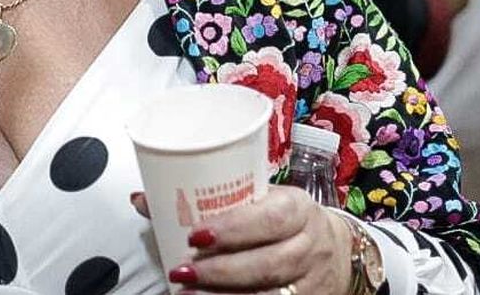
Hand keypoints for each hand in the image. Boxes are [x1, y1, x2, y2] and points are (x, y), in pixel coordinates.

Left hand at [134, 186, 352, 292]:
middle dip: (220, 271)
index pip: (270, 219)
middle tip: (181, 272)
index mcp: (297, 208)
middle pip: (267, 264)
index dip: (234, 228)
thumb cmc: (284, 219)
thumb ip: (211, 200)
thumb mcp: (261, 199)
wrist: (337, 249)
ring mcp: (311, 281)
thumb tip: (142, 199)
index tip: (196, 235)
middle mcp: (310, 245)